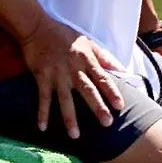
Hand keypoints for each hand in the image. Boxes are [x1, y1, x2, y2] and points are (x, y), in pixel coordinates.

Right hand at [18, 11, 124, 139]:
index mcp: (87, 60)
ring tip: (75, 135)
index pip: (103, 78)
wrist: (37, 27)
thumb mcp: (89, 42)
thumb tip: (123, 71)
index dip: (112, 92)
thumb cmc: (65, 35)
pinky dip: (42, 113)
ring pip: (65, 99)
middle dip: (97, 107)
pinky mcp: (42, 77)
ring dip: (69, 118)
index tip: (120, 106)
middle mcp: (73, 69)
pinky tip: (43, 128)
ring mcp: (57, 74)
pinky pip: (43, 98)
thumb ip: (105, 58)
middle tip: (106, 123)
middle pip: (87, 90)